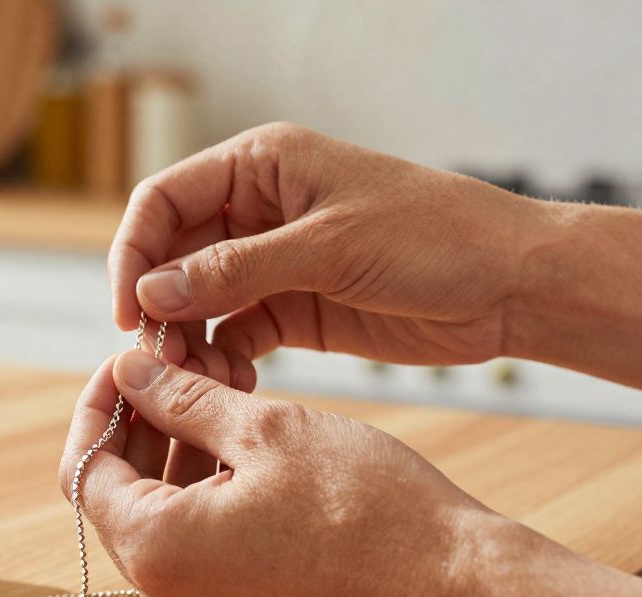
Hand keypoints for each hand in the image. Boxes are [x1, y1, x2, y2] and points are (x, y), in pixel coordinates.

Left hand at [61, 350, 641, 596]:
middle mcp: (169, 594)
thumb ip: (182, 399)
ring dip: (178, 453)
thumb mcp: (266, 430)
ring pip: (164, 516)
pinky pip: (202, 545)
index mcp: (157, 549)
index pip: (85, 468)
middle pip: (120, 494)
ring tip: (219, 389)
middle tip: (178, 364)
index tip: (130, 359)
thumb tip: (130, 371)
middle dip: (142, 423)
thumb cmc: (368, 508)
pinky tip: (244, 438)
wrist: (460, 591)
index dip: (100, 403)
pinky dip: (208, 490)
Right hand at [108, 122, 548, 365]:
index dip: (134, 254)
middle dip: (160, 307)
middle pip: (173, 256)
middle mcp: (258, 210)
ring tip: (200, 382)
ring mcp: (274, 262)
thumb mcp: (330, 246)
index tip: (129, 312)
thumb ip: (237, 269)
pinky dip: (223, 361)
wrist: (513, 286)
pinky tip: (231, 387)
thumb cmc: (436, 238)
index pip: (164, 201)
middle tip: (160, 360)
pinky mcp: (294, 309)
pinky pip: (234, 334)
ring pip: (199, 302)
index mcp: (262, 165)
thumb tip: (153, 293)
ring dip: (188, 342)